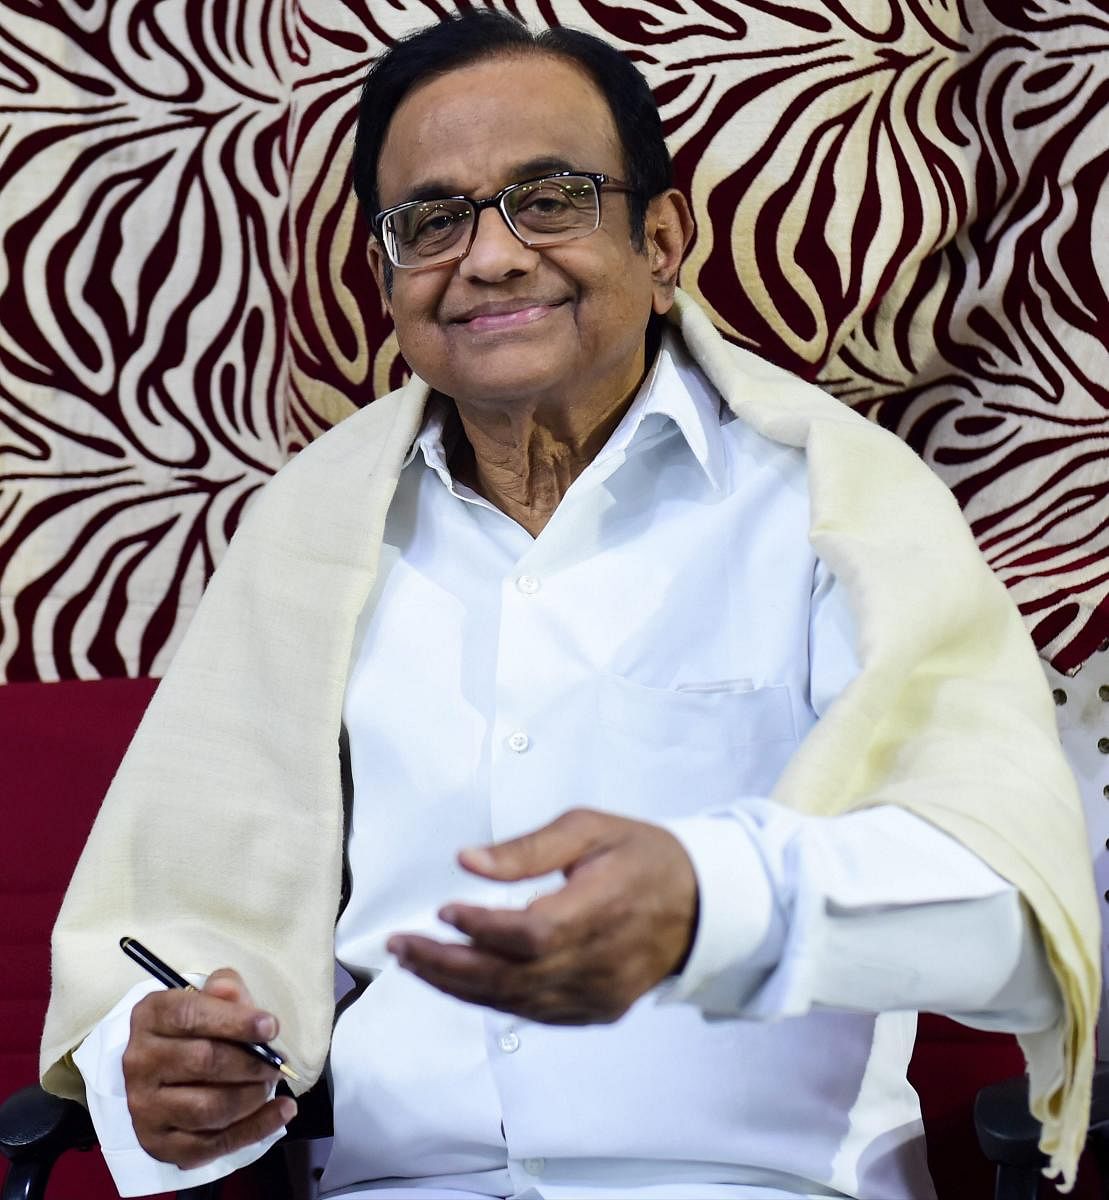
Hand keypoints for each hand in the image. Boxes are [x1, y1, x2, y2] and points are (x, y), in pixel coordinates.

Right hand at [122, 969, 295, 1168]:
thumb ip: (224, 989)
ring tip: (271, 1084)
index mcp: (150, 1017)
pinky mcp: (159, 1144)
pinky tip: (282, 1111)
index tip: (271, 1027)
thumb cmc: (194, 1028)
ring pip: (208, 1108)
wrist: (163, 1072)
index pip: (190, 1016)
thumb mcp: (208, 999)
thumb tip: (228, 990)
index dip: (235, 1021)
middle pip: (203, 1062)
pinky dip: (255, 1128)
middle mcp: (139, 1063)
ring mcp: (145, 1108)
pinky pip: (212, 1144)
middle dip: (250, 1062)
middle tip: (276, 1062)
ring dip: (252, 1097)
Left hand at [387, 808, 698, 1023]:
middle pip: (512, 977)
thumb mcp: (589, 828)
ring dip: (457, 986)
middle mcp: (600, 962)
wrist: (700, 904)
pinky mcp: (597, 1011)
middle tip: (400, 946)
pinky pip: (534, 1014)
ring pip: (515, 1002)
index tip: (443, 910)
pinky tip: (458, 982)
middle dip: (446, 965)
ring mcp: (599, 994)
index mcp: (602, 908)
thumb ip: (527, 849)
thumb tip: (466, 861)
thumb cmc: (640, 855)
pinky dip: (491, 1000)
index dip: (482, 928)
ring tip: (414, 962)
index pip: (532, 933)